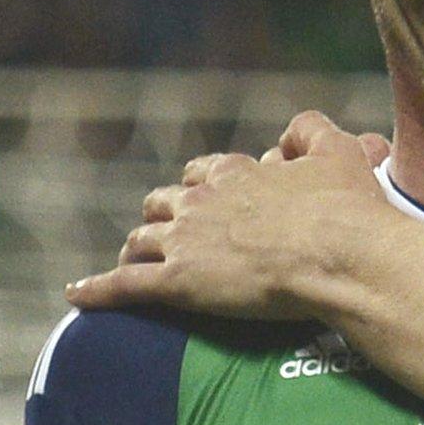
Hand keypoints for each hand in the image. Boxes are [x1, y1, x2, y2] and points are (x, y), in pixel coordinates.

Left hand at [65, 112, 396, 321]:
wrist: (341, 256)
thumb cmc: (345, 209)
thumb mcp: (338, 152)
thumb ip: (312, 131)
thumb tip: (293, 129)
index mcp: (234, 172)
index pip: (203, 172)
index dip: (202, 186)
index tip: (209, 199)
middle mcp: (200, 200)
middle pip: (162, 203)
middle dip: (162, 216)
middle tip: (169, 235)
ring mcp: (183, 241)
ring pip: (140, 241)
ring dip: (136, 250)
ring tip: (133, 264)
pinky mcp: (176, 283)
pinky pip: (123, 286)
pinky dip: (97, 290)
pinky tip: (78, 295)